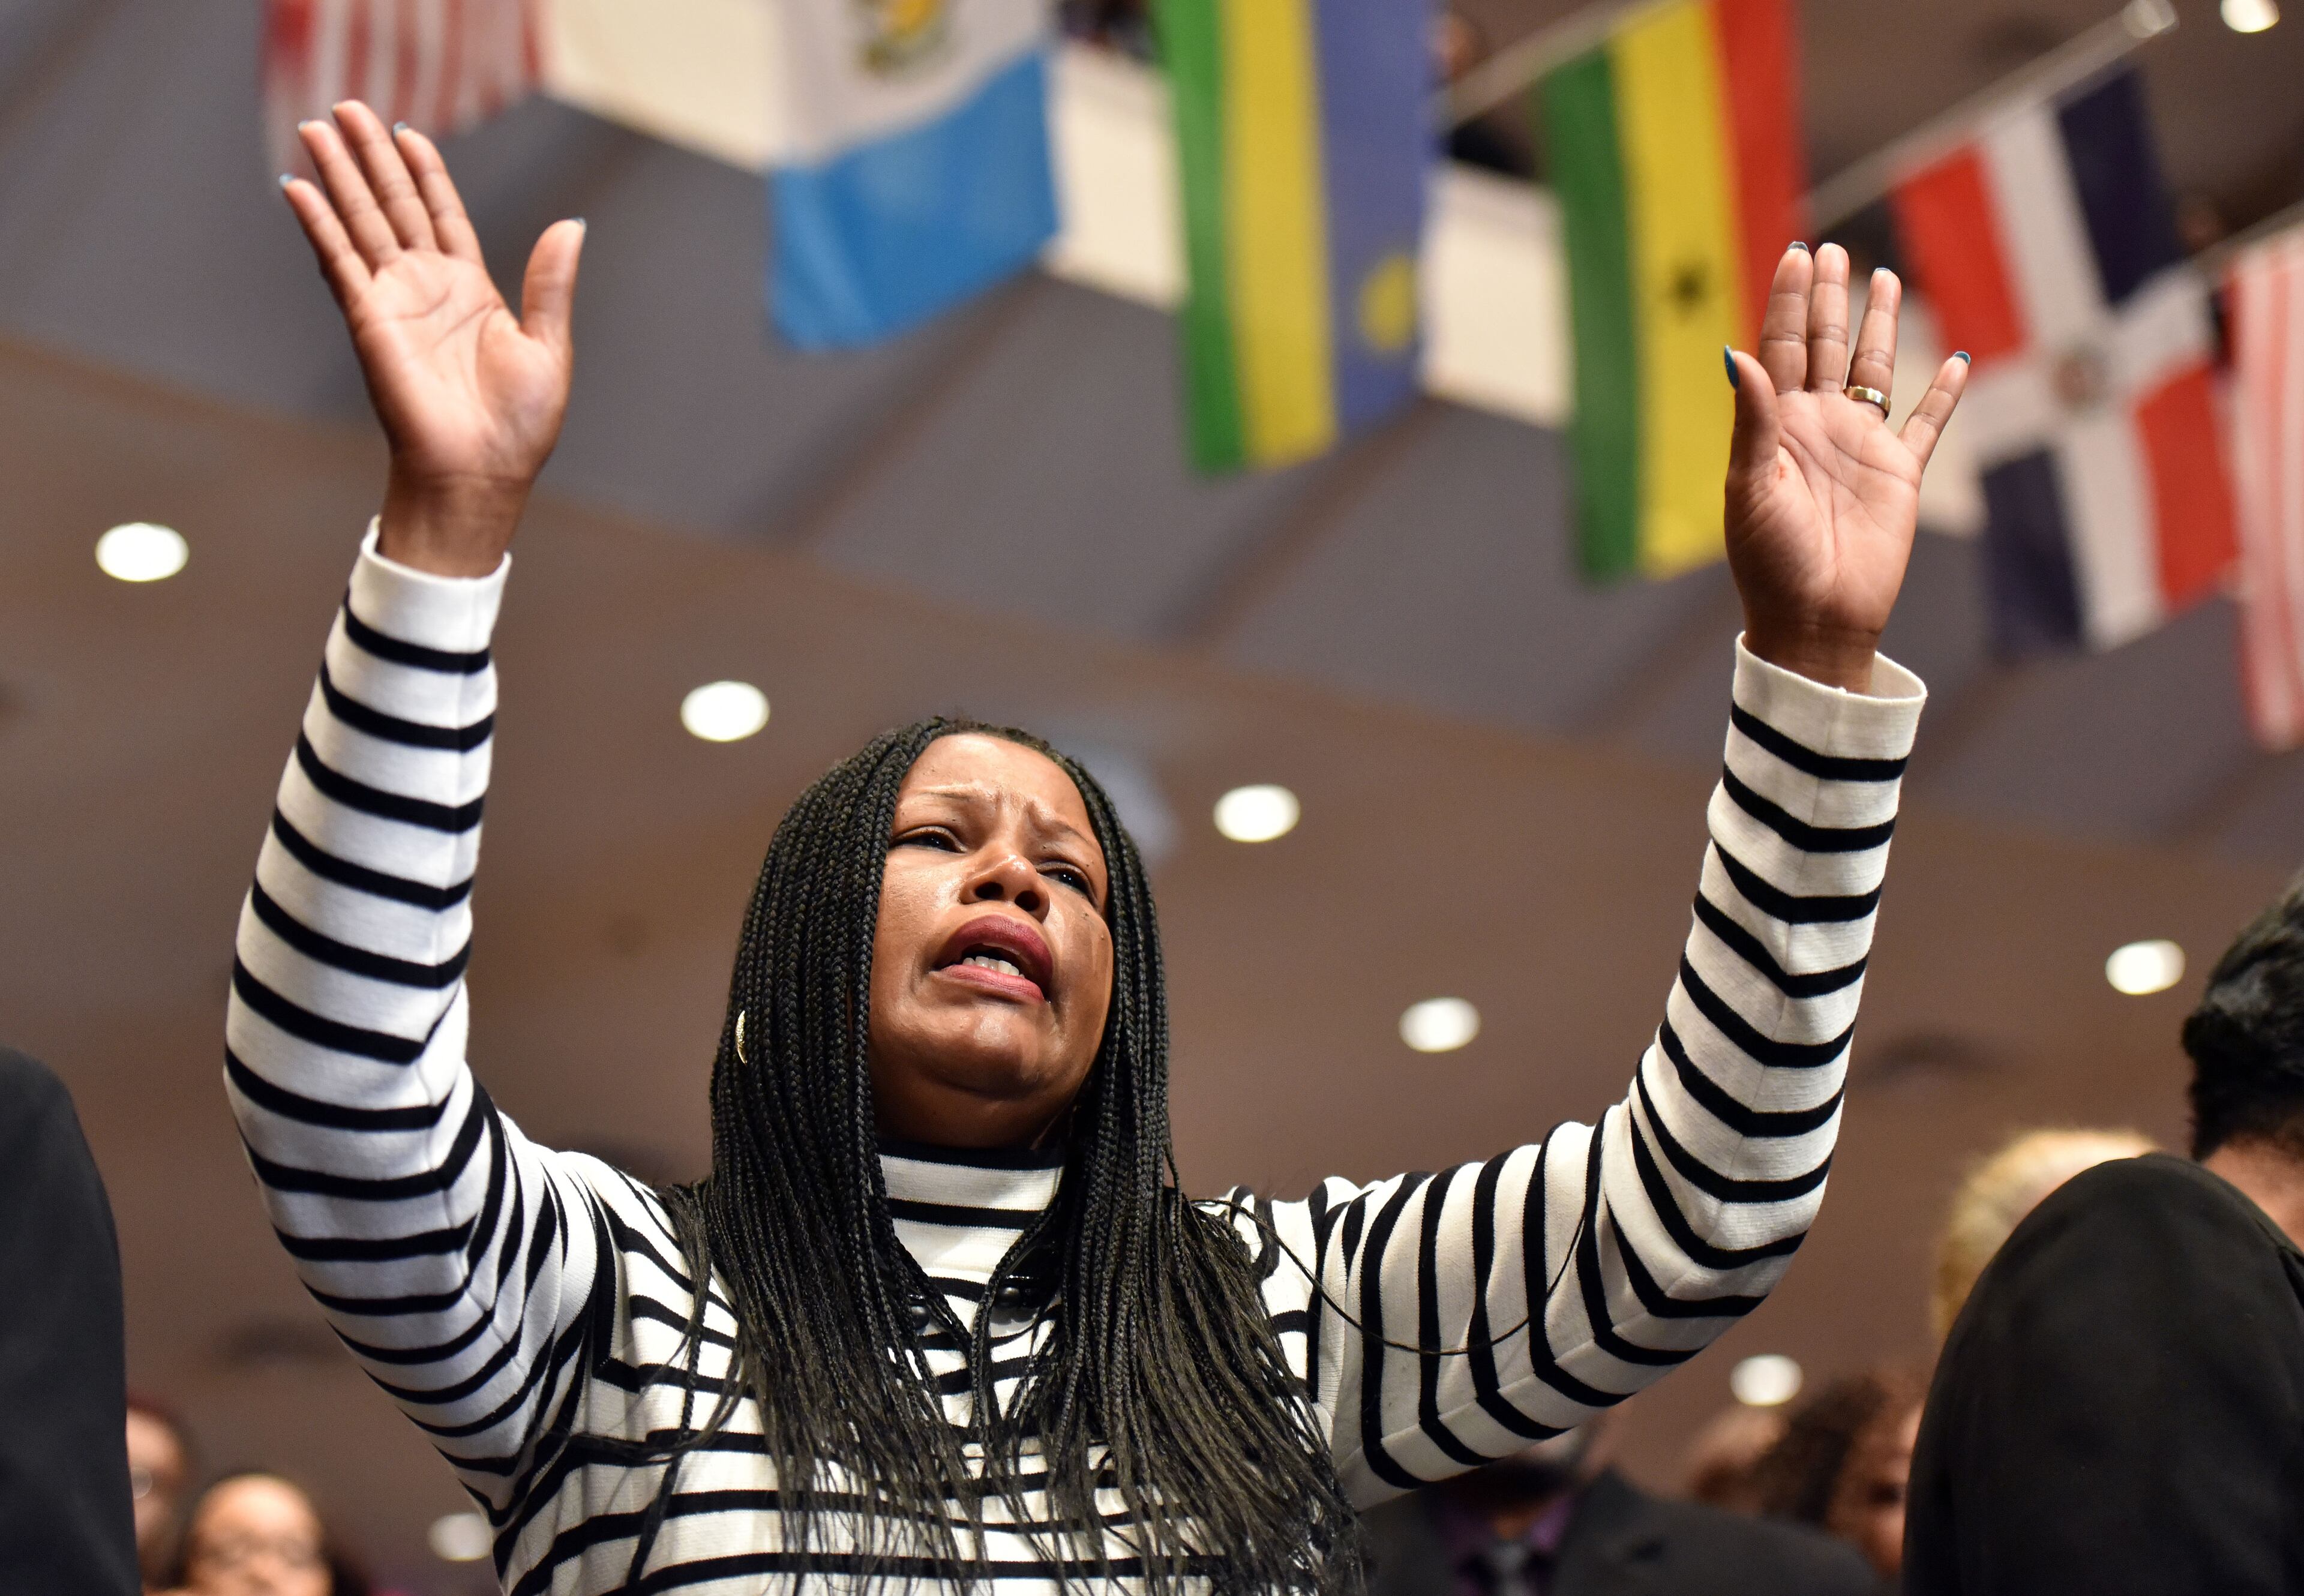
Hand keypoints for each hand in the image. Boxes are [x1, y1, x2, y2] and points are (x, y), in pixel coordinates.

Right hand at [281, 102, 583, 576]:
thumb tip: (572, 226)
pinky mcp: (367, 319)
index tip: (408, 131)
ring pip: (361, 221)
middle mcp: (427, 288)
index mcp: (472, 291)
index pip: (443, 214)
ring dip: (338, 174)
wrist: (480, 473)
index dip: (426, 172)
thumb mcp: (548, 345)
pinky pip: (337, 260)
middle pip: (394, 205)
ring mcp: (393, 300)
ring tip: (317, 127)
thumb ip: (552, 283)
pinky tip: (297, 185)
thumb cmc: (517, 426)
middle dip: (372, 157)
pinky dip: (317, 222)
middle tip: (347, 107)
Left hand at [1723, 243, 1966, 690]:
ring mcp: (1860, 447)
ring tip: (1881, 278)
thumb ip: (1752, 420)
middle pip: (1824, 346)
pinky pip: (1926, 426)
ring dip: (1878, 326)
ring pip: (1873, 370)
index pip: (1781, 349)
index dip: (1788, 301)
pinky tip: (1955, 361)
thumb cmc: (1770, 560)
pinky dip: (1943, 395)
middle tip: (1830, 249)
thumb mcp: (1752, 487)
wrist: (1814, 617)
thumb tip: (1737, 354)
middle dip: (1827, 299)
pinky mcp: (1900, 475)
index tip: (1795, 254)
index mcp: (1776, 427)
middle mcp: (1817, 428)